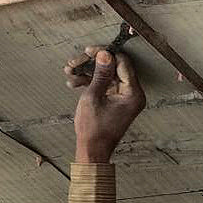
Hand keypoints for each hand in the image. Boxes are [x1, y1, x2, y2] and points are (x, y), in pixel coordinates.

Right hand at [64, 46, 145, 162]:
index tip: (88, 51)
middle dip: (92, 64)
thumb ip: (100, 74)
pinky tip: (74, 82)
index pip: (122, 63)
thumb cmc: (93, 130)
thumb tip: (105, 54)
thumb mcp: (93, 98)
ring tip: (69, 73)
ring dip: (87, 73)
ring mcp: (124, 98)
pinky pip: (105, 85)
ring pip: (106, 75)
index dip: (105, 54)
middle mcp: (132, 94)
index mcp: (133, 94)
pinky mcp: (115, 101)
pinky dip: (90, 82)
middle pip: (114, 67)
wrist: (92, 151)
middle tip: (74, 62)